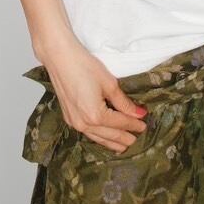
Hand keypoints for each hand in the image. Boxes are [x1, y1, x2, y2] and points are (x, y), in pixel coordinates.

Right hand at [39, 30, 146, 153]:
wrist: (59, 57)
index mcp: (96, 116)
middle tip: (137, 141)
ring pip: (98, 138)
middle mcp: (84, 123)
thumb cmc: (83, 66)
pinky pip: (88, 133)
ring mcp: (74, 122)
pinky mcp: (69, 117)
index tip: (144, 126)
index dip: (134, 125)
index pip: (121, 124)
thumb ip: (124, 102)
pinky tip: (104, 137)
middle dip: (125, 138)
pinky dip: (99, 137)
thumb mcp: (109, 83)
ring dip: (112, 142)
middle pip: (110, 135)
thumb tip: (138, 113)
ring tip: (123, 146)